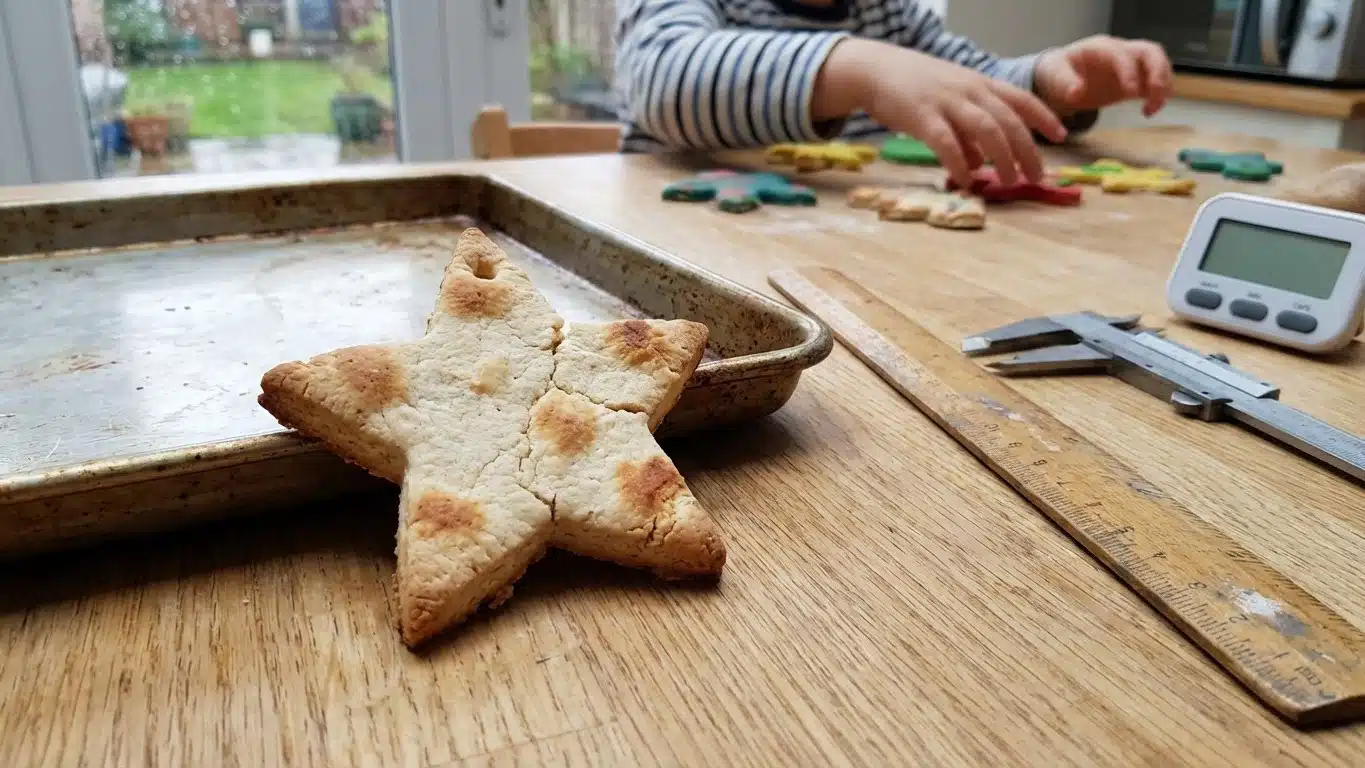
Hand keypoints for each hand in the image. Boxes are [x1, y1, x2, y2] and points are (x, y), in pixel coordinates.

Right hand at [816, 38, 1066, 188]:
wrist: (875, 70)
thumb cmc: (913, 87)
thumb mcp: (949, 101)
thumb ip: (966, 130)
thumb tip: (979, 163)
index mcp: (980, 84)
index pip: (1022, 99)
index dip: (1044, 117)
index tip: (1061, 136)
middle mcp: (970, 91)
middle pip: (1010, 121)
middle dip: (1028, 151)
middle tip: (1038, 177)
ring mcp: (948, 102)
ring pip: (987, 130)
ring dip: (1003, 159)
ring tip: (1010, 182)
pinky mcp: (922, 116)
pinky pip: (948, 142)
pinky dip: (961, 163)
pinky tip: (967, 180)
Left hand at [1034, 35, 1171, 117]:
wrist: (1061, 76)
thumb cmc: (1058, 72)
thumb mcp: (1055, 75)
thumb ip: (1065, 82)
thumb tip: (1076, 93)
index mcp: (1101, 47)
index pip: (1121, 54)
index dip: (1129, 71)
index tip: (1130, 92)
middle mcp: (1121, 51)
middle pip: (1151, 52)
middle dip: (1158, 71)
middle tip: (1155, 94)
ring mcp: (1130, 65)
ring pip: (1159, 65)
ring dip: (1162, 85)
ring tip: (1150, 109)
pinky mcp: (1135, 79)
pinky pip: (1154, 82)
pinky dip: (1158, 95)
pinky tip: (1148, 111)